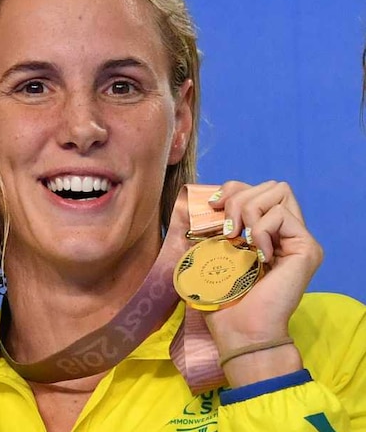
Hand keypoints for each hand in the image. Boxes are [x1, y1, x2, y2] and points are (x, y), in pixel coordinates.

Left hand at [203, 180, 322, 385]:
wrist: (240, 329)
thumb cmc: (224, 297)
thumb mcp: (212, 252)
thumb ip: (218, 224)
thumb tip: (208, 199)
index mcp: (266, 232)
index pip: (257, 189)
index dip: (234, 189)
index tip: (215, 207)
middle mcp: (287, 233)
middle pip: (269, 185)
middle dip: (239, 198)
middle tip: (228, 231)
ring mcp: (299, 239)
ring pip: (278, 192)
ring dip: (249, 212)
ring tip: (241, 241)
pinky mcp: (307, 248)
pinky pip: (281, 215)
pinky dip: (260, 229)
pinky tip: (257, 254)